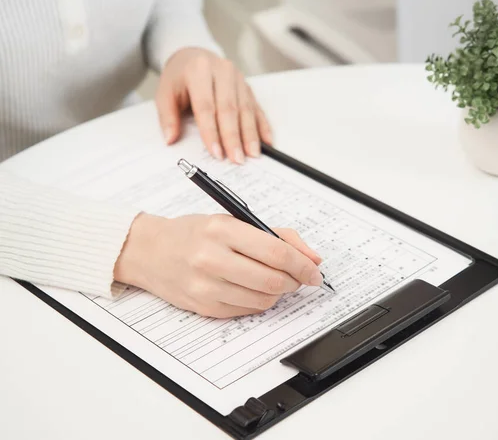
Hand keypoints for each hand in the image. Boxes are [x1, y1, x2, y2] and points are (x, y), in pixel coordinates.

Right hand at [114, 213, 322, 317]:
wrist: (149, 251)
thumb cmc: (193, 233)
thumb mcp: (232, 221)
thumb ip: (276, 235)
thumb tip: (312, 258)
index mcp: (222, 230)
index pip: (276, 252)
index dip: (303, 264)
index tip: (314, 270)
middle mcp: (211, 258)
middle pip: (273, 280)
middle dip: (295, 281)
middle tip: (300, 278)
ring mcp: (206, 286)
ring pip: (264, 299)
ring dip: (279, 292)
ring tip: (275, 280)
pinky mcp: (204, 307)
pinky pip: (247, 311)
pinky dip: (260, 301)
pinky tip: (254, 288)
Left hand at [155, 47, 272, 163]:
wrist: (193, 57)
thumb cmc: (179, 78)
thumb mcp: (164, 93)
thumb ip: (167, 117)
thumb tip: (170, 139)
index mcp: (199, 70)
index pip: (206, 106)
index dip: (211, 131)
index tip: (216, 152)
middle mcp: (222, 71)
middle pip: (229, 109)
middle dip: (234, 137)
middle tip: (237, 159)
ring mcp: (238, 78)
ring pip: (246, 109)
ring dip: (250, 134)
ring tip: (252, 154)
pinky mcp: (248, 87)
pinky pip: (257, 108)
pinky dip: (262, 126)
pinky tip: (266, 141)